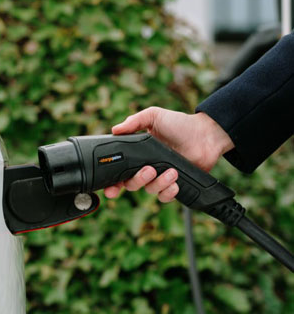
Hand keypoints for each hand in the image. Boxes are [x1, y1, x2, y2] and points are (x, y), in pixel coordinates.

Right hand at [104, 107, 233, 201]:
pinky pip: (165, 197)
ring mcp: (160, 178)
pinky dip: (168, 193)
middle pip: (131, 184)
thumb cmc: (179, 124)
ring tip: (171, 172)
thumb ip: (134, 121)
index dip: (112, 183)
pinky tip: (175, 183)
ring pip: (149, 190)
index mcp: (137, 154)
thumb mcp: (154, 116)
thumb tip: (115, 129)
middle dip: (138, 180)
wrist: (204, 135)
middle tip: (149, 170)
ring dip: (159, 183)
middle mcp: (146, 168)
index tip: (110, 188)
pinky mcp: (174, 185)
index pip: (119, 172)